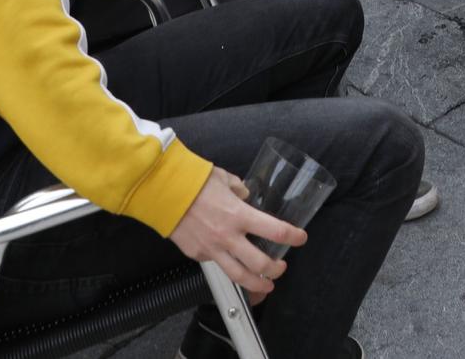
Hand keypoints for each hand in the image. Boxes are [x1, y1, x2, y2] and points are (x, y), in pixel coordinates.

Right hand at [169, 167, 304, 298]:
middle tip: (281, 268)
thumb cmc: (194, 182)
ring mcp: (212, 249)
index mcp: (240, 215)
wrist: (164, 193)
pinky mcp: (198, 255)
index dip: (293, 236)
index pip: (275, 231)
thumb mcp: (224, 178)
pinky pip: (216, 264)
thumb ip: (239, 188)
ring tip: (265, 286)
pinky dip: (227, 266)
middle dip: (276, 270)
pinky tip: (231, 263)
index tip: (300, 238)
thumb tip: (245, 194)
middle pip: (260, 264)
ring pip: (239, 276)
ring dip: (256, 284)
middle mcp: (228, 236)